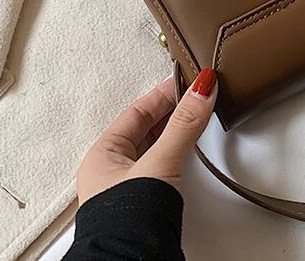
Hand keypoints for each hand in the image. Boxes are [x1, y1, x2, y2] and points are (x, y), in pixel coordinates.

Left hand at [76, 68, 216, 205]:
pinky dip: (177, 150)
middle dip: (172, 108)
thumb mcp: (160, 164)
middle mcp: (111, 170)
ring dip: (176, 129)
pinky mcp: (143, 203)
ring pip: (154, 146)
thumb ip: (184, 125)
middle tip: (197, 93)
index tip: (189, 79)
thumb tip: (201, 89)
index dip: (164, 93)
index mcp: (103, 154)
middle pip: (146, 127)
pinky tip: (189, 147)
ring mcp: (127, 187)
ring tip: (197, 114)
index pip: (138, 111)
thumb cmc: (126, 225)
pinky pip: (161, 164)